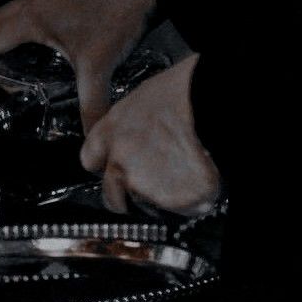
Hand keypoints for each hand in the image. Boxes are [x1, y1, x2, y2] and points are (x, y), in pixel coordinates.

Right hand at [0, 0, 156, 132]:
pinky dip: (27, 33)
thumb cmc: (119, 17)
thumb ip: (92, 105)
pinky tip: (48, 53)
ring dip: (7, 41)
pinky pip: (32, 14)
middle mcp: (34, 4)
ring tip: (19, 70)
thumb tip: (90, 137)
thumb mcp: (99, 66)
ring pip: (12, 18)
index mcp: (31, 20)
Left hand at [80, 55, 219, 216]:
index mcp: (110, 131)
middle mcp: (119, 160)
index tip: (117, 167)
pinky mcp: (168, 200)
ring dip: (160, 200)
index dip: (106, 166)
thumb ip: (134, 124)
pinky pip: (178, 210)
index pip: (90, 160)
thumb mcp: (146, 97)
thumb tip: (142, 133)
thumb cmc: (185, 91)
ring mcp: (140, 184)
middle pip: (111, 195)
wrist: (210, 104)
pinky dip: (189, 202)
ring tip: (184, 178)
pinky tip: (200, 180)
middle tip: (152, 187)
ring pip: (145, 206)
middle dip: (128, 198)